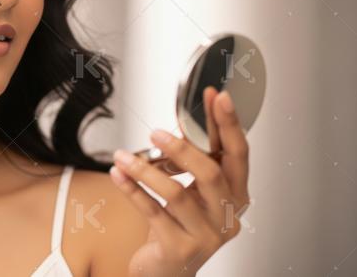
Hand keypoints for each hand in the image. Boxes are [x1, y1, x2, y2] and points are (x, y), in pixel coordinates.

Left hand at [109, 86, 249, 276]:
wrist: (165, 269)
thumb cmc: (178, 226)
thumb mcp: (190, 191)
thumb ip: (189, 162)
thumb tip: (179, 125)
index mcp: (236, 195)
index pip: (238, 153)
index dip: (228, 124)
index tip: (217, 97)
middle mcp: (227, 216)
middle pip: (213, 173)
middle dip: (184, 148)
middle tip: (156, 133)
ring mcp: (206, 236)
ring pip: (177, 194)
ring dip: (146, 170)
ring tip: (124, 156)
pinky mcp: (180, 249)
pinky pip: (153, 212)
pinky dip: (132, 190)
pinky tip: (118, 175)